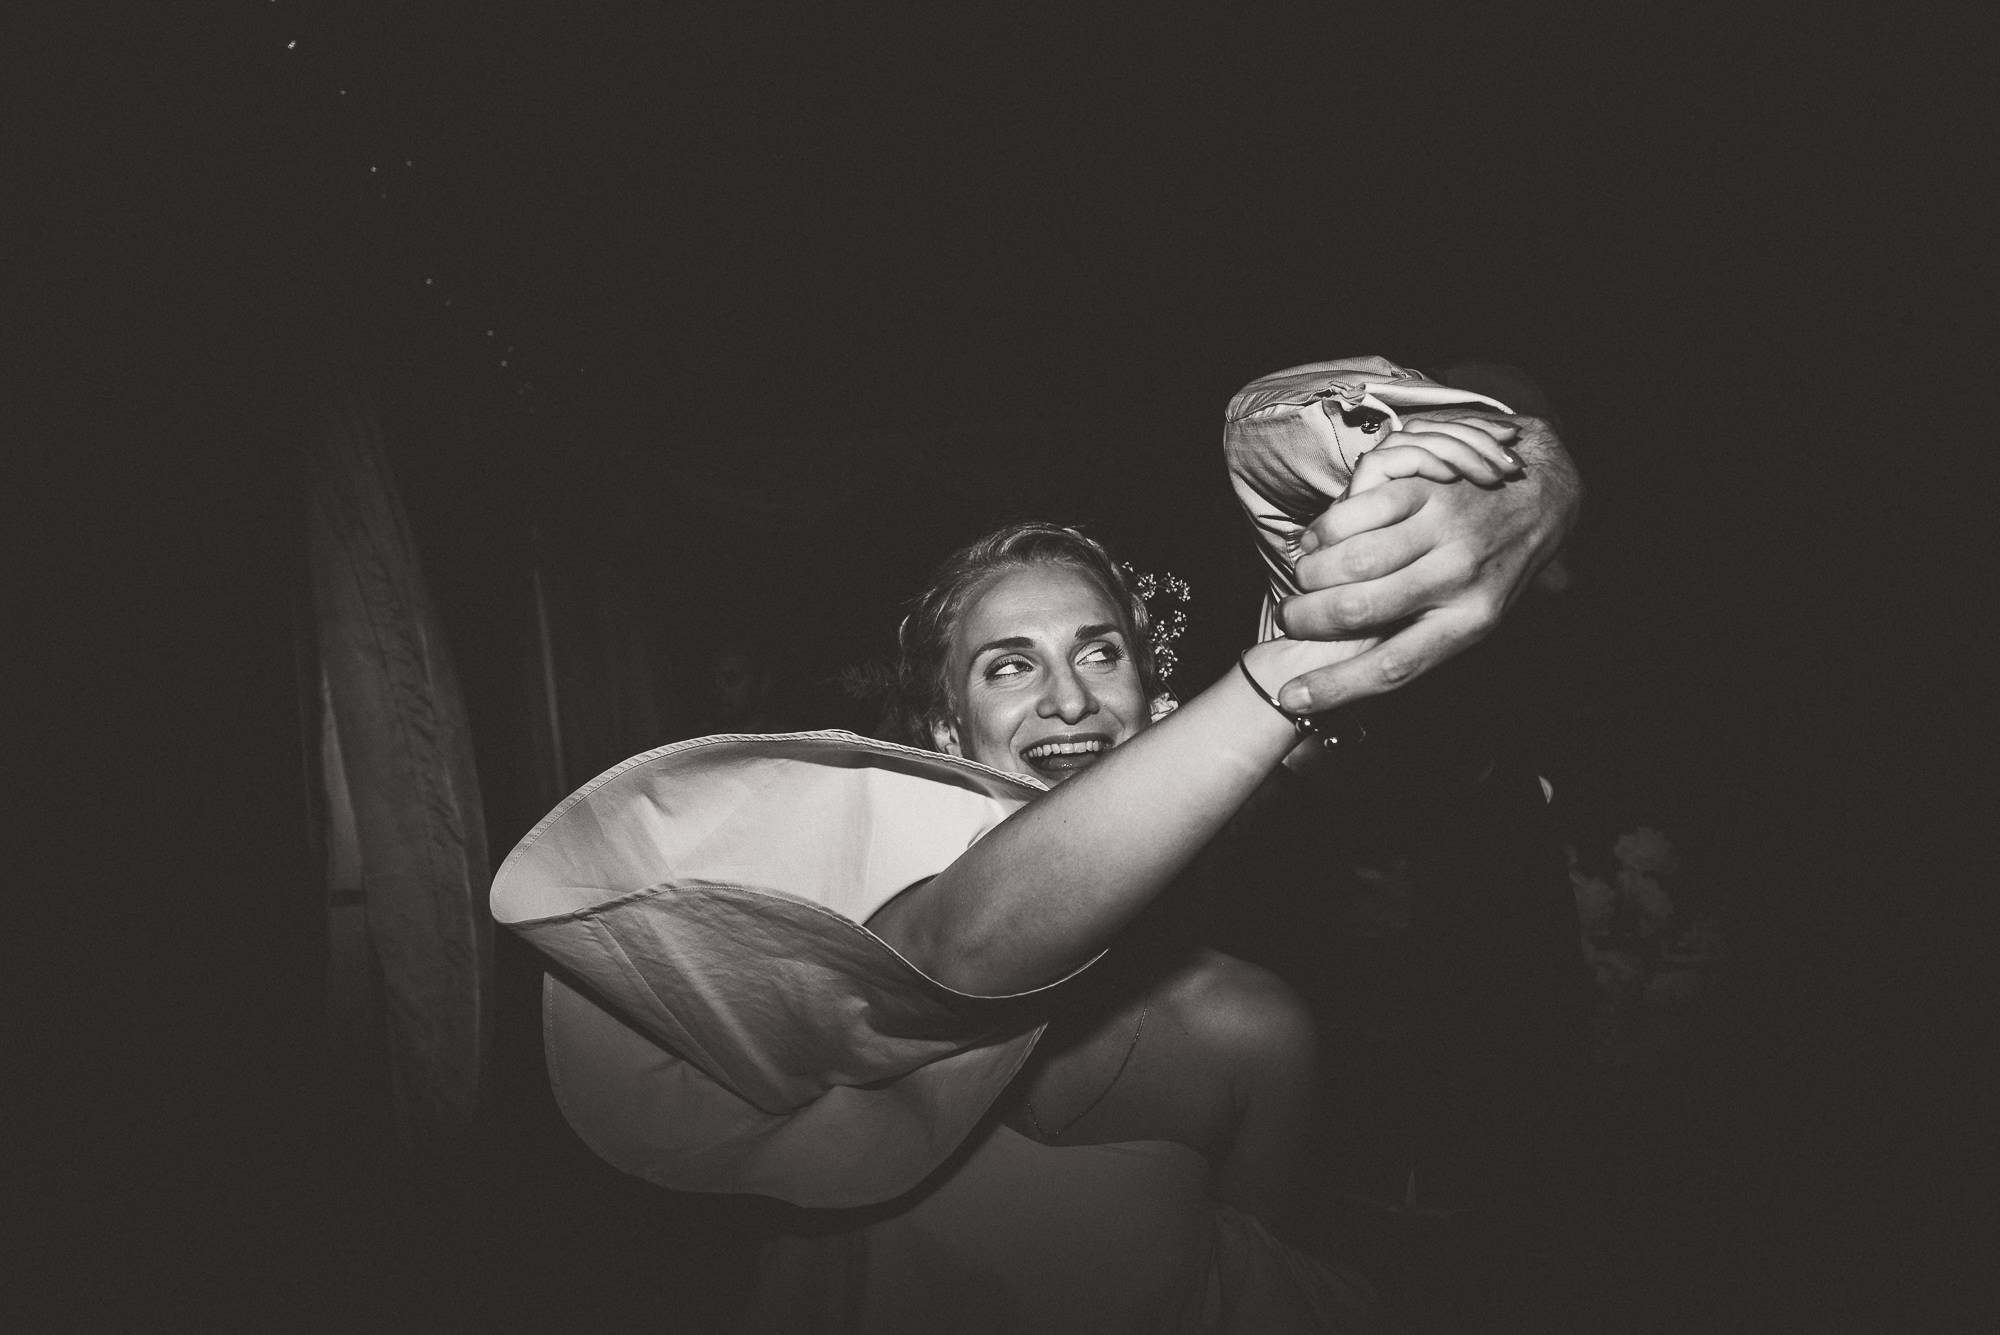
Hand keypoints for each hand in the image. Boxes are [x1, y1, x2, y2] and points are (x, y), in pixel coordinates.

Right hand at [1271, 412, 1580, 713]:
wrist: (1541, 495)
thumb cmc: (1494, 566)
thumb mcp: (1477, 614)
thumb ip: (1426, 640)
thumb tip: (1361, 682)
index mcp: (1470, 623)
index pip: (1395, 666)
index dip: (1336, 686)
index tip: (1293, 698)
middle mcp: (1458, 578)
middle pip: (1360, 609)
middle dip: (1306, 620)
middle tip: (1292, 619)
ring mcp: (1442, 529)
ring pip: (1353, 559)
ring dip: (1311, 574)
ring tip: (1304, 579)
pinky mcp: (1426, 488)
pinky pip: (1357, 512)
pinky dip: (1325, 530)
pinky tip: (1319, 540)